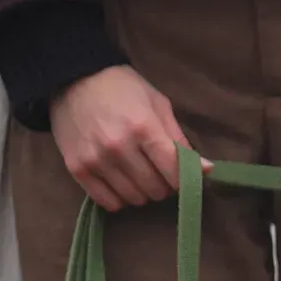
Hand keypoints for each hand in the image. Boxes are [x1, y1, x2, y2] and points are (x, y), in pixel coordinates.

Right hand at [49, 65, 208, 210]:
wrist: (73, 78)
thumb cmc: (123, 89)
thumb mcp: (158, 105)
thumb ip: (180, 140)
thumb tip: (207, 169)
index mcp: (144, 128)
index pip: (174, 172)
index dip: (184, 180)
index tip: (182, 175)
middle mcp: (119, 147)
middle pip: (156, 189)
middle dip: (164, 185)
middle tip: (159, 172)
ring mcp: (96, 159)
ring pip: (134, 198)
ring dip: (143, 192)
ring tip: (139, 175)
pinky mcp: (76, 168)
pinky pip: (108, 202)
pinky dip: (120, 198)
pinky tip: (121, 183)